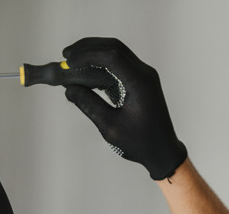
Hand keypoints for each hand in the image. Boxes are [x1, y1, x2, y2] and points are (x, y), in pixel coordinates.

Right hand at [57, 37, 186, 180]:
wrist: (162, 150)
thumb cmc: (140, 143)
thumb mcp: (110, 127)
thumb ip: (89, 105)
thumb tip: (69, 89)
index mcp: (140, 82)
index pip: (111, 56)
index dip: (87, 55)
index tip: (68, 62)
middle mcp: (144, 73)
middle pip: (114, 48)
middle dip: (88, 48)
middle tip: (66, 55)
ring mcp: (144, 75)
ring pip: (117, 53)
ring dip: (94, 54)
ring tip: (72, 62)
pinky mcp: (140, 81)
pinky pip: (120, 65)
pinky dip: (101, 65)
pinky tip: (86, 73)